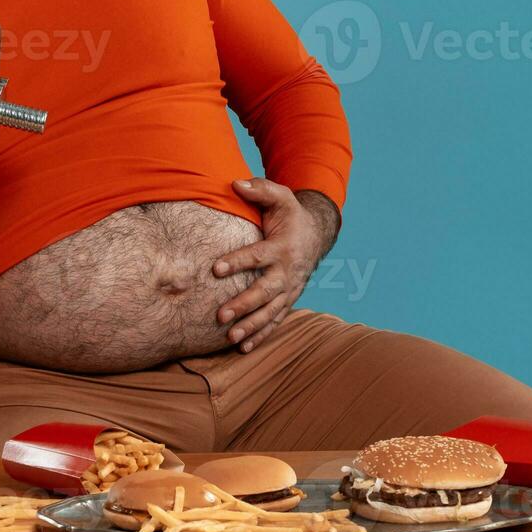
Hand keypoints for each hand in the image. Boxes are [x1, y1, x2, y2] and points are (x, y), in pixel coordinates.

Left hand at [212, 178, 334, 352]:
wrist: (316, 234)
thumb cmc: (290, 214)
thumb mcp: (280, 196)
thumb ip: (259, 189)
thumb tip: (235, 184)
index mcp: (282, 246)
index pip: (258, 256)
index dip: (237, 262)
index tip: (216, 269)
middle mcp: (288, 271)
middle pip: (264, 291)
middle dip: (244, 304)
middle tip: (221, 315)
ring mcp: (290, 289)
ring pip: (270, 311)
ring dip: (251, 325)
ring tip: (230, 337)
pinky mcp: (288, 300)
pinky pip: (275, 320)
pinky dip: (261, 335)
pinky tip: (243, 348)